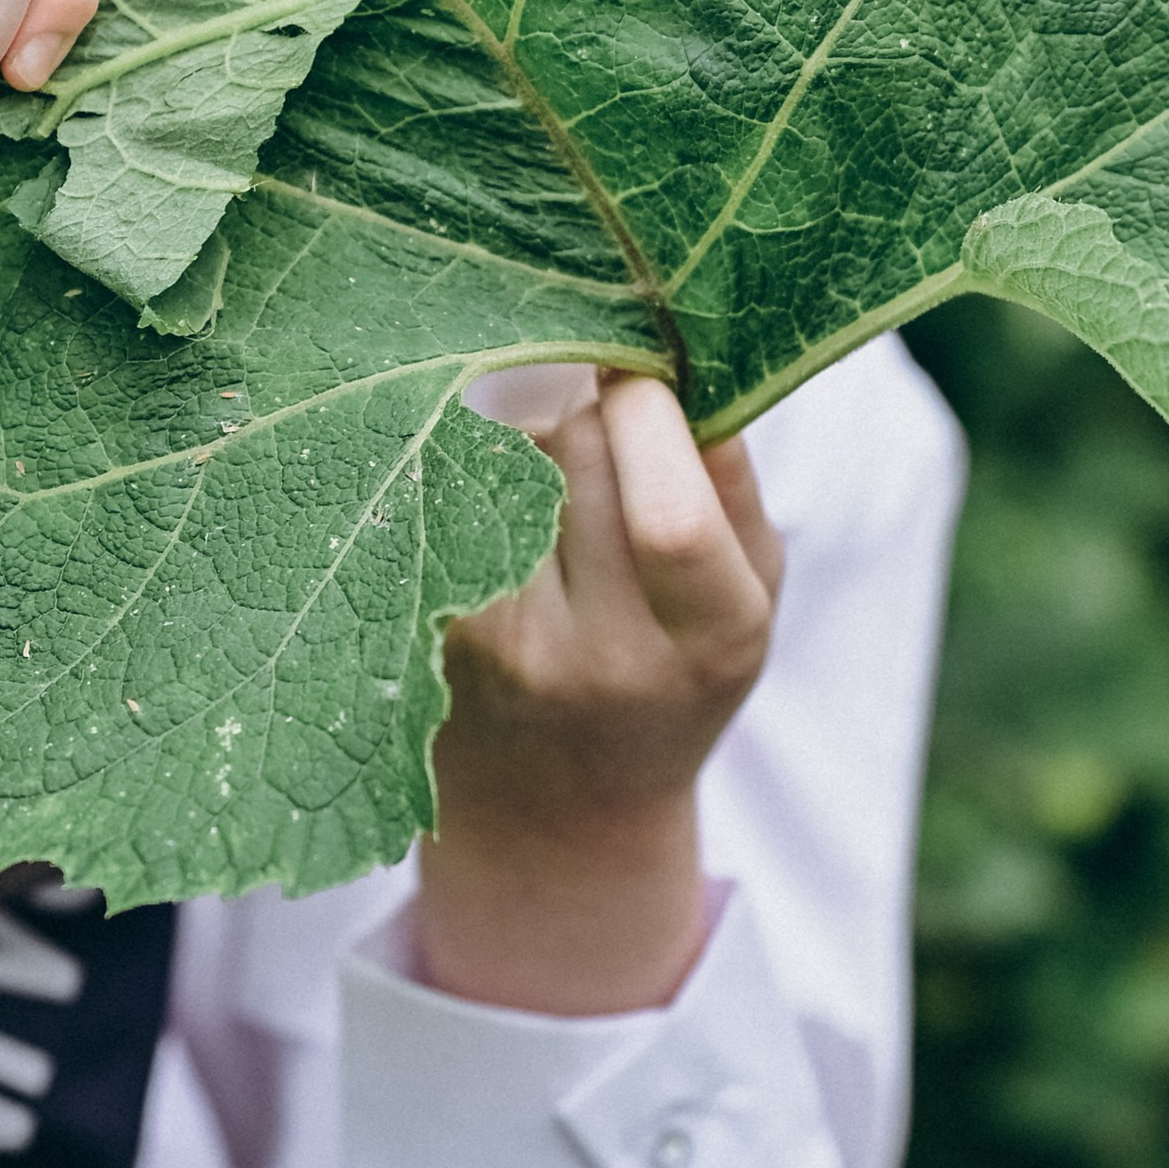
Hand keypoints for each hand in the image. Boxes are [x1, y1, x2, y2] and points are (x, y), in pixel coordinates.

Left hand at [414, 372, 782, 1016]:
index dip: (650, 416)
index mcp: (709, 644)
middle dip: (587, 406)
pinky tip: (484, 494)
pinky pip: (445, 494)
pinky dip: (465, 468)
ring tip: (543, 468)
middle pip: (579, 459)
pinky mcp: (423, 632)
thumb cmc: (670, 676)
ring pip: (501, 463)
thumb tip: (680, 349)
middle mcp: (598, 661)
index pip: (672, 516)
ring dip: (522, 431)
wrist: (553, 817)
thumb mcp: (745, 598)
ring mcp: (499, 652)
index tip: (642, 377)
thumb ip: (731, 482)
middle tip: (593, 412)